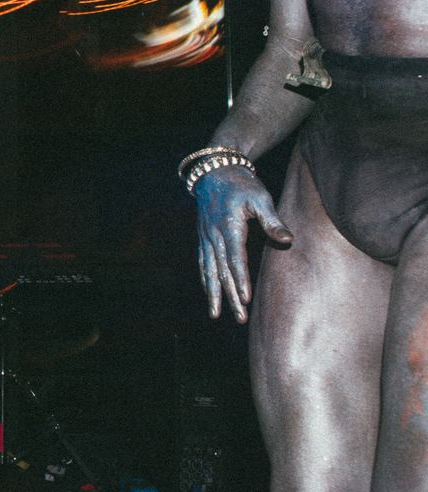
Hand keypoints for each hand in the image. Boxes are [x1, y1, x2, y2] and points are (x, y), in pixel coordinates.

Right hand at [193, 164, 291, 323]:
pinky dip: (205, 280)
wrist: (215, 172)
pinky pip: (203, 263)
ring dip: (214, 293)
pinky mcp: (203, 238)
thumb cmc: (242, 185)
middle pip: (222, 270)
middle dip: (229, 296)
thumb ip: (272, 220)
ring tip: (216, 315)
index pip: (235, 258)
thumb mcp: (260, 197)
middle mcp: (214, 235)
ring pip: (209, 270)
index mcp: (229, 226)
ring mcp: (206, 238)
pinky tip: (209, 294)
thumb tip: (287, 240)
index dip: (240, 279)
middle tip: (239, 318)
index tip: (245, 299)